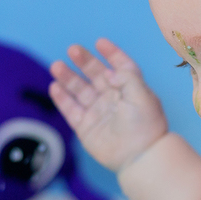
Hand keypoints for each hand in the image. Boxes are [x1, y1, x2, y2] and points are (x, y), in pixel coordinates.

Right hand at [49, 39, 168, 172]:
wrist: (140, 157)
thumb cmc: (146, 125)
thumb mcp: (142, 95)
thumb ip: (127, 77)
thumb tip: (110, 70)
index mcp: (131, 90)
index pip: (120, 67)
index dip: (112, 54)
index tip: (100, 42)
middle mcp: (114, 99)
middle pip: (96, 75)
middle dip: (85, 62)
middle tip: (72, 49)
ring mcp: (99, 113)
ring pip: (80, 90)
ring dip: (68, 77)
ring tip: (57, 66)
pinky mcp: (86, 127)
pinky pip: (71, 109)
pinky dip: (62, 98)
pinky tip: (54, 86)